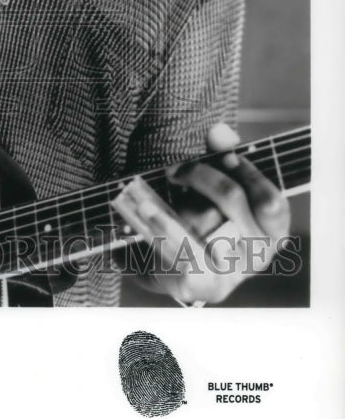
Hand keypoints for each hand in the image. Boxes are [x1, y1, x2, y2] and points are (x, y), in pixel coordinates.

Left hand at [137, 123, 290, 304]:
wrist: (162, 262)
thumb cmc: (196, 217)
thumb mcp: (213, 185)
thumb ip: (221, 156)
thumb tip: (220, 132)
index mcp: (270, 233)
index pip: (271, 202)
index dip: (249, 173)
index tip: (223, 150)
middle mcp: (256, 257)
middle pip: (233, 201)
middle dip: (201, 177)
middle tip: (174, 170)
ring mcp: (230, 275)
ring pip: (203, 222)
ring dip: (172, 206)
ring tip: (146, 199)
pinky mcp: (198, 286)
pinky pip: (182, 252)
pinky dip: (162, 228)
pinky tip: (146, 214)